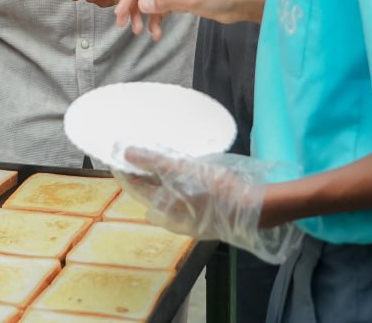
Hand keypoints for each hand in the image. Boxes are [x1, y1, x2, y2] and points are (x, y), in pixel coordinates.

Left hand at [113, 145, 303, 263]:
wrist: (254, 210)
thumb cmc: (217, 190)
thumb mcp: (184, 171)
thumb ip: (154, 162)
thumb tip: (126, 153)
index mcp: (162, 207)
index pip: (133, 186)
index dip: (124, 169)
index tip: (117, 153)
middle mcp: (171, 217)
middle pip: (147, 193)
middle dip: (140, 175)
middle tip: (137, 152)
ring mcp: (187, 218)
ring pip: (163, 196)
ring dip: (158, 179)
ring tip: (157, 159)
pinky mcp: (202, 215)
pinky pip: (180, 198)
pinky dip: (174, 184)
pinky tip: (182, 173)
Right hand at [114, 0, 264, 38]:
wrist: (244, 2)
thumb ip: (165, 1)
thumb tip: (141, 4)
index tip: (120, 13)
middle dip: (132, 8)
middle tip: (124, 24)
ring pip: (151, 2)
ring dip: (144, 17)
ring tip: (140, 32)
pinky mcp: (181, 1)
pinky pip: (162, 10)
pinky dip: (157, 22)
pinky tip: (156, 34)